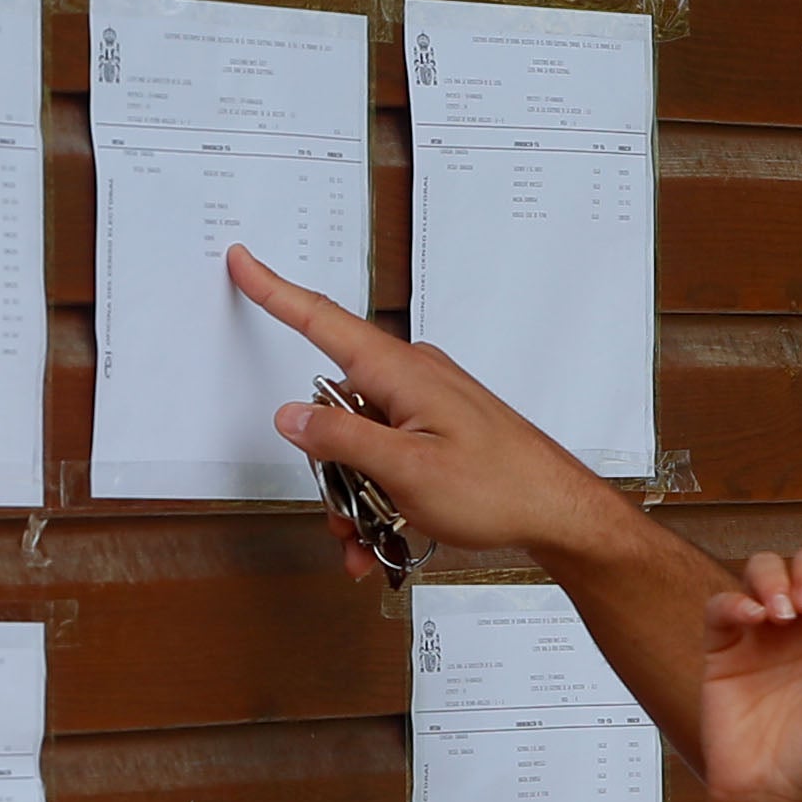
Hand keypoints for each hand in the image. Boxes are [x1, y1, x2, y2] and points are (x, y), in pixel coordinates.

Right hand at [227, 246, 624, 580]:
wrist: (557, 510)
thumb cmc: (499, 486)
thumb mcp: (405, 471)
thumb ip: (340, 438)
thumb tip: (292, 416)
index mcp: (400, 372)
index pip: (322, 321)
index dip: (275, 291)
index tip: (244, 262)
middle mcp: (411, 376)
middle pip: (335, 406)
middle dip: (328, 467)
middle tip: (346, 516)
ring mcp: (426, 402)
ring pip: (360, 440)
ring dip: (355, 493)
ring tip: (372, 539)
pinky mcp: (437, 428)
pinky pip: (389, 454)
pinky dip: (380, 495)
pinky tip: (387, 537)